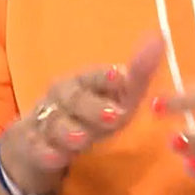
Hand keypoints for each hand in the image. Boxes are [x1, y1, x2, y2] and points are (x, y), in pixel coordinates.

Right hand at [0, 33, 164, 194]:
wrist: (39, 140)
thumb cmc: (88, 113)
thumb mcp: (115, 98)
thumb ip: (138, 74)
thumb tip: (161, 37)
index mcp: (83, 80)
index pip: (95, 75)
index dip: (107, 76)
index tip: (122, 76)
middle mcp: (62, 96)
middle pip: (75, 98)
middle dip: (93, 107)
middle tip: (113, 116)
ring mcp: (45, 119)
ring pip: (56, 123)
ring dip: (69, 130)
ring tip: (82, 140)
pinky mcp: (32, 145)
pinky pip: (37, 147)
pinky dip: (45, 152)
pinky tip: (56, 158)